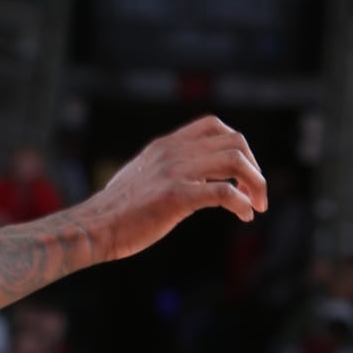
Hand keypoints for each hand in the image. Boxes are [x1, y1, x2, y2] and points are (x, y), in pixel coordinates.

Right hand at [81, 117, 266, 262]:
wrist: (95, 227)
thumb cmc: (117, 211)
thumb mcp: (142, 177)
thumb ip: (165, 170)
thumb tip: (186, 180)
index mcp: (166, 145)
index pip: (214, 125)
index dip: (237, 146)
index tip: (242, 172)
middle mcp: (173, 152)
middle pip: (234, 141)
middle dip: (254, 167)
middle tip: (257, 193)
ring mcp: (175, 172)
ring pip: (235, 161)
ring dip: (256, 183)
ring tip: (257, 205)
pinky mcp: (176, 197)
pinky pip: (223, 192)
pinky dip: (242, 204)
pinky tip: (244, 216)